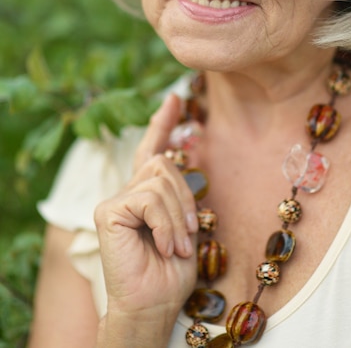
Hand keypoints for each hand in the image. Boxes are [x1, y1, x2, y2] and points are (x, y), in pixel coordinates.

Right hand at [94, 94, 198, 336]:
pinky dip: (165, 224)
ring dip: (179, 218)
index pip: (153, 149)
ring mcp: (116, 199)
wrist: (153, 305)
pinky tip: (162, 246)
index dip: (163, 123)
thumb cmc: (171, 272)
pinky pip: (149, 198)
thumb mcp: (185, 224)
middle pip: (165, 164)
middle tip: (189, 236)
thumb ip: (178, 192)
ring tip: (175, 247)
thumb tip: (182, 154)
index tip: (174, 98)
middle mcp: (129, 191)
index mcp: (147, 193)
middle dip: (186, 199)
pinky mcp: (108, 210)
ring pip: (161, 179)